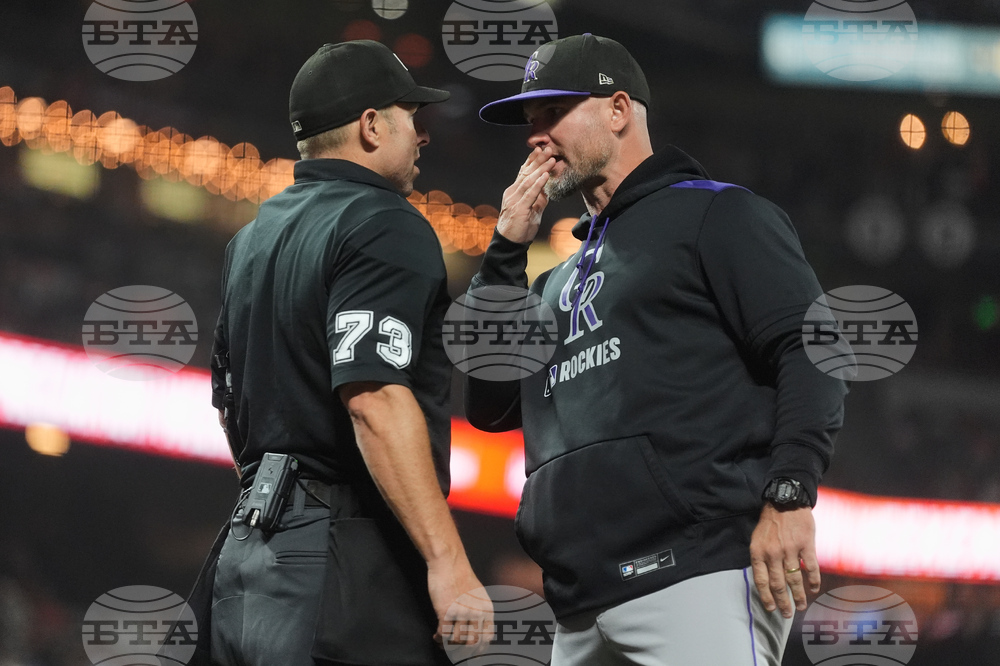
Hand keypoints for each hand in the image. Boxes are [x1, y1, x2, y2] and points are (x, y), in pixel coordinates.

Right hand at [427, 555, 493, 652]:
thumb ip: (479, 611)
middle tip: (453, 650)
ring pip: (457, 640)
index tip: (470, 653)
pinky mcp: (446, 611)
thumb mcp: (478, 594)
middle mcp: (477, 613)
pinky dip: (439, 639)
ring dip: (448, 644)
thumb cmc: (460, 575)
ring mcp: (462, 613)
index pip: (487, 638)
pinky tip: (436, 636)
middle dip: (462, 650)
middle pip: (472, 643)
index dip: (478, 649)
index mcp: (487, 609)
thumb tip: (476, 630)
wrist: (448, 562)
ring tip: (442, 641)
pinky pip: (444, 634)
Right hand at [496, 146, 554, 242]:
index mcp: (514, 192)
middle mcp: (512, 193)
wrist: (509, 244)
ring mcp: (515, 200)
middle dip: (538, 160)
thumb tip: (547, 189)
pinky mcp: (519, 209)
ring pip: (528, 180)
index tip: (540, 149)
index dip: (532, 160)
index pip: (523, 172)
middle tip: (548, 148)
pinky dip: (538, 184)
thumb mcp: (532, 211)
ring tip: (551, 159)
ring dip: (541, 169)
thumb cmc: (520, 228)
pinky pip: (530, 194)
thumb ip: (538, 200)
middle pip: (526, 173)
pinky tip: (545, 176)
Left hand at [749, 503, 820, 618]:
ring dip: (799, 596)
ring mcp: (790, 550)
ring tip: (801, 606)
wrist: (785, 501)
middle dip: (783, 602)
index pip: (761, 581)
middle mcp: (773, 554)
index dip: (766, 597)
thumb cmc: (770, 522)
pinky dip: (813, 581)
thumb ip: (760, 558)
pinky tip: (814, 589)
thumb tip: (764, 580)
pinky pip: (810, 568)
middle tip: (788, 613)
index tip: (771, 608)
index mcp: (759, 552)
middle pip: (778, 585)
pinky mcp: (806, 546)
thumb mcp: (757, 539)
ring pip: (794, 580)